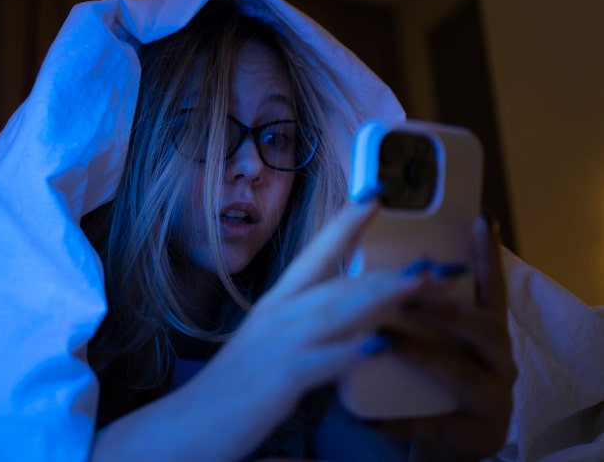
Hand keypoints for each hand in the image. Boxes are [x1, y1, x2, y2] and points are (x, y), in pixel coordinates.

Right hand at [186, 200, 440, 457]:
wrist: (186, 425)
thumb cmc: (233, 389)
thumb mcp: (268, 348)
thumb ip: (304, 330)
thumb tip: (347, 323)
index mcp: (276, 306)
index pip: (316, 255)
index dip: (346, 223)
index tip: (375, 194)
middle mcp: (277, 316)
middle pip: (337, 281)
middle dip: (386, 268)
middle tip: (433, 258)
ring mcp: (277, 346)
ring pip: (334, 311)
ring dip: (380, 294)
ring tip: (421, 281)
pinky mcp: (277, 380)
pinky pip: (320, 362)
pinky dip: (350, 351)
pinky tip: (381, 344)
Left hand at [363, 217, 516, 461]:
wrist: (442, 444)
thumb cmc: (430, 382)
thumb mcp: (431, 339)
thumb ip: (416, 308)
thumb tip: (379, 267)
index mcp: (485, 332)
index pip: (492, 288)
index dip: (489, 255)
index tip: (481, 220)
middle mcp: (499, 360)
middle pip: (484, 327)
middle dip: (445, 309)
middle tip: (408, 293)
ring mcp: (493, 398)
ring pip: (461, 373)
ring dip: (420, 354)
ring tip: (381, 342)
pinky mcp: (477, 435)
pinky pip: (435, 425)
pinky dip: (400, 419)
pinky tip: (369, 417)